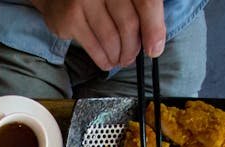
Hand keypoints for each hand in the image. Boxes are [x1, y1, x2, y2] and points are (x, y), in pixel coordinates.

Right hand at [31, 0, 165, 69]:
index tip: (154, 50)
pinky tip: (107, 62)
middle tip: (132, 58)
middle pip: (128, 23)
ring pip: (111, 38)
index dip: (154, 28)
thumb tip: (154, 44)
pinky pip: (93, 46)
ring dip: (118, 56)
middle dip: (133, 47)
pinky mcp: (70, 17)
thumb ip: (141, 8)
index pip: (146, 2)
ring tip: (120, 60)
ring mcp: (84, 0)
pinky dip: (103, 59)